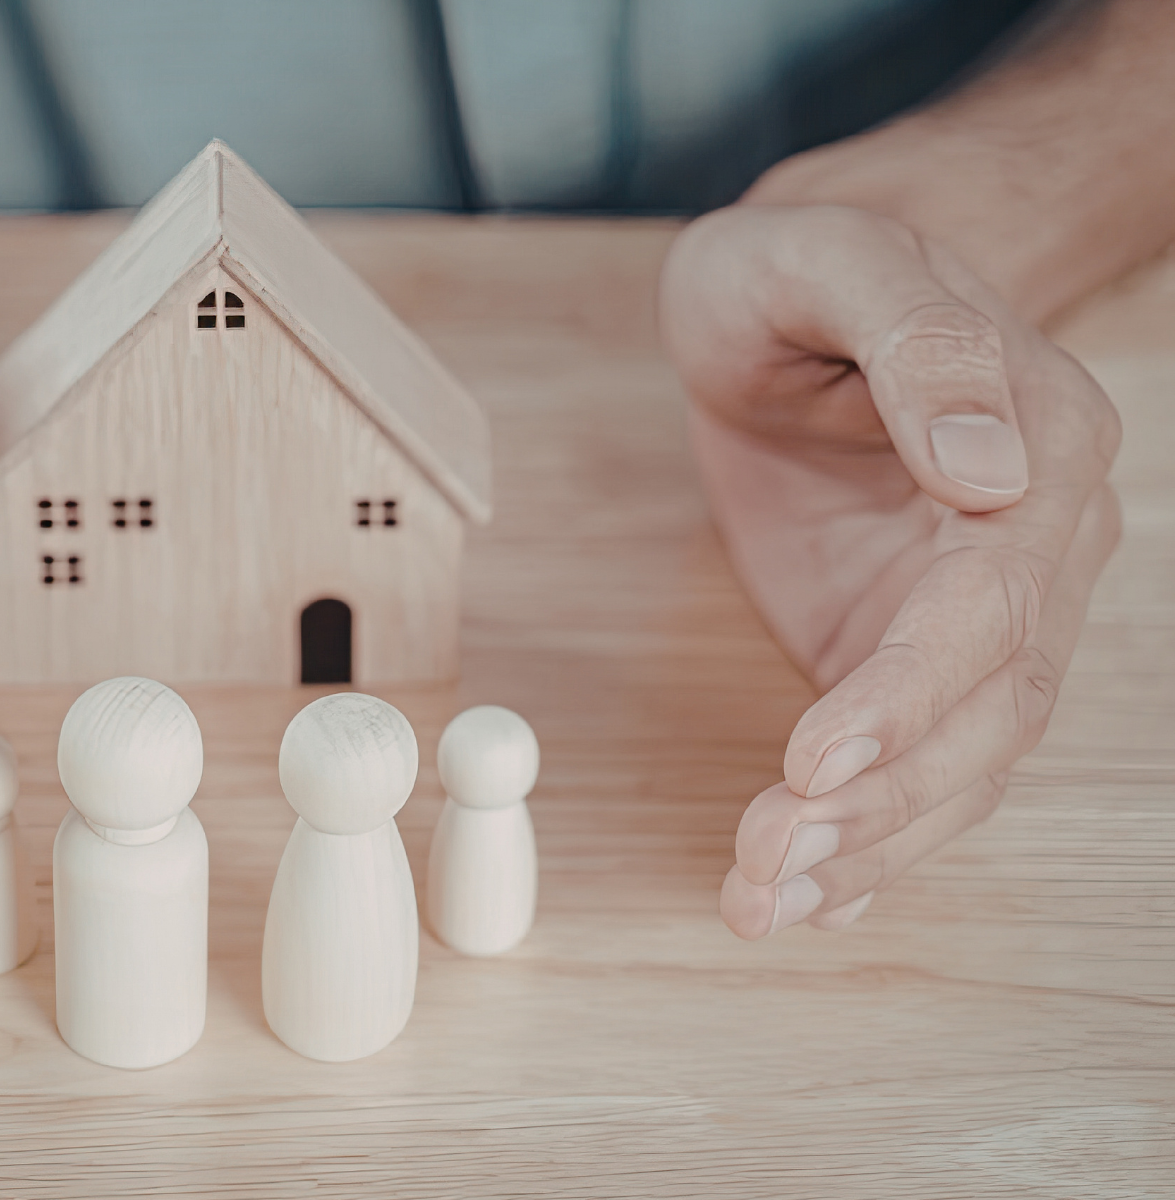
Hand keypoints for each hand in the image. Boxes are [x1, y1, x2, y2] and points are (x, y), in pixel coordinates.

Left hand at [658, 205, 1120, 937]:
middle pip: (983, 705)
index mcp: (1037, 445)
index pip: (991, 599)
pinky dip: (867, 839)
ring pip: (958, 757)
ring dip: (869, 844)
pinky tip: (806, 898)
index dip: (910, 689)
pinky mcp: (909, 648)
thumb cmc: (802, 266)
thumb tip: (990, 469)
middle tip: (771, 859)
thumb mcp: (831, 257)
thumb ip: (920, 343)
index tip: (819, 756)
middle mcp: (1032, 545)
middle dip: (882, 797)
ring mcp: (977, 610)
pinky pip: (915, 760)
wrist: (792, 294)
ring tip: (764, 899)